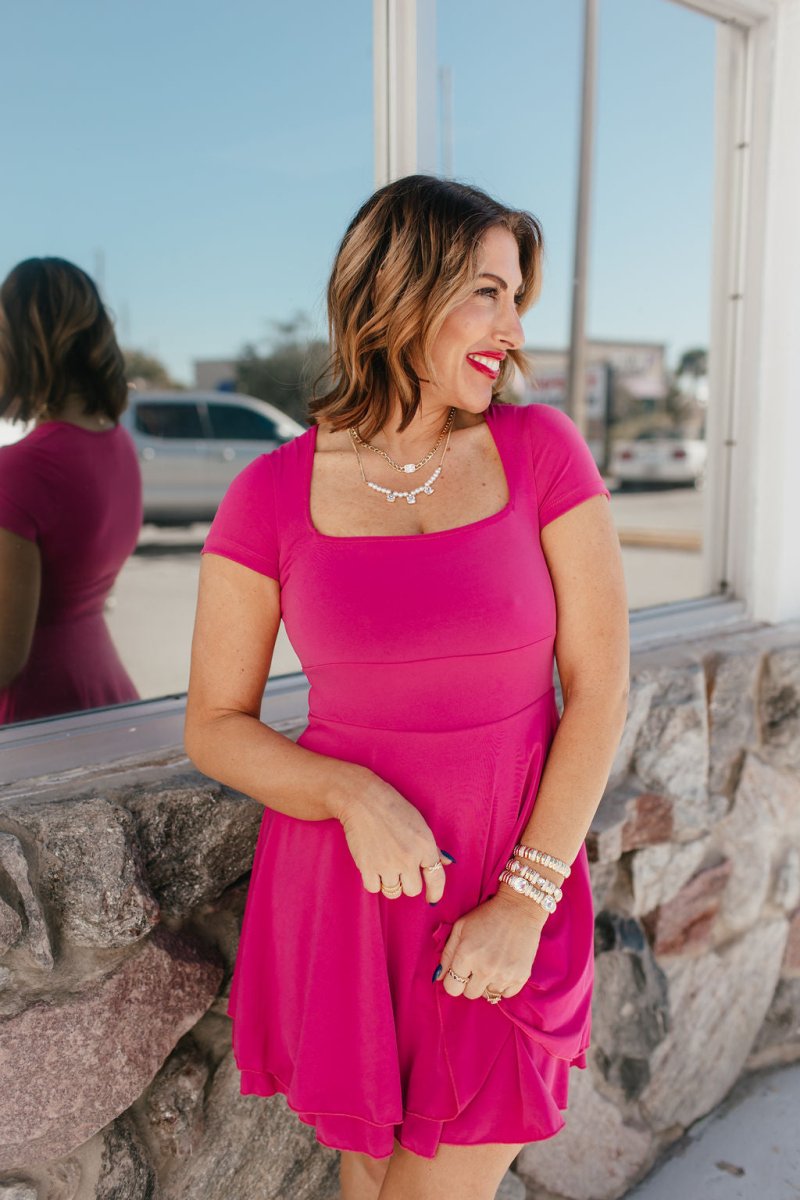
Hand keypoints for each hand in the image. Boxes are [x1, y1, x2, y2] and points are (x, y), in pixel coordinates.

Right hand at [334, 765, 451, 903]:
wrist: (364, 800)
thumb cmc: (393, 807)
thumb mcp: (420, 824)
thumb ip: (433, 847)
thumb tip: (447, 862)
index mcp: (425, 846)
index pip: (436, 878)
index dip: (435, 892)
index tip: (432, 899)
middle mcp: (409, 859)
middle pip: (412, 890)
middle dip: (407, 882)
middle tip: (399, 868)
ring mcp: (388, 865)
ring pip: (393, 892)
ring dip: (389, 882)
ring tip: (384, 864)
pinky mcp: (368, 867)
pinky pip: (374, 888)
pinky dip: (373, 881)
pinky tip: (372, 867)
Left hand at [436, 890, 546, 1000]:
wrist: (519, 909)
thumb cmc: (487, 915)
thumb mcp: (460, 928)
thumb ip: (447, 954)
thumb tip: (438, 977)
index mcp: (466, 956)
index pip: (452, 988)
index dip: (453, 980)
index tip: (460, 971)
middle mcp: (484, 969)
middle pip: (470, 994)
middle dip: (470, 982)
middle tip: (477, 966)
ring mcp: (504, 974)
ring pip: (488, 995)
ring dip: (487, 983)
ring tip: (492, 964)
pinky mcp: (521, 976)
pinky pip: (506, 994)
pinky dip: (504, 985)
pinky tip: (504, 968)